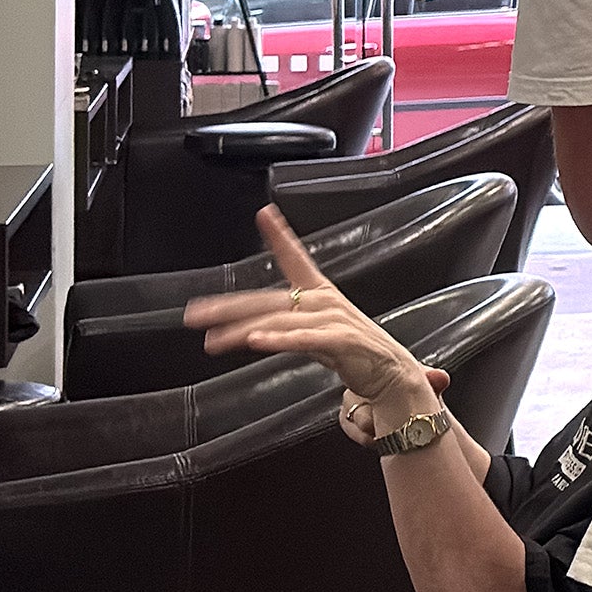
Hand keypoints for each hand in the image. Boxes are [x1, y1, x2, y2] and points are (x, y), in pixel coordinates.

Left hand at [184, 209, 442, 431]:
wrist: (395, 377)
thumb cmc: (357, 355)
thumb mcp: (318, 333)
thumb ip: (287, 327)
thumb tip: (250, 329)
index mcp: (322, 294)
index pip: (297, 259)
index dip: (280, 235)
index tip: (265, 214)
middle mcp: (326, 302)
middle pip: (269, 300)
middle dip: (229, 307)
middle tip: (196, 314)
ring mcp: (334, 320)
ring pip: (278, 321)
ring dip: (241, 331)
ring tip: (213, 341)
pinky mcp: (342, 342)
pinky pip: (304, 340)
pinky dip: (279, 340)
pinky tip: (256, 342)